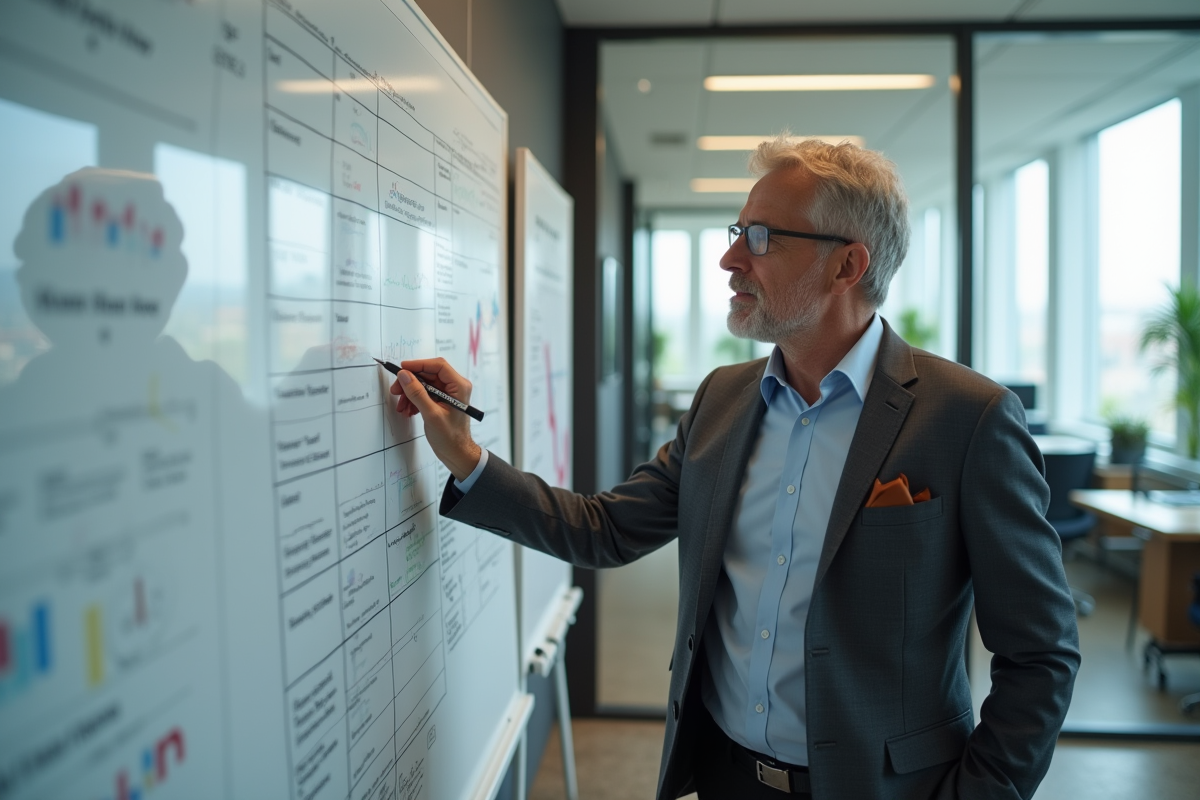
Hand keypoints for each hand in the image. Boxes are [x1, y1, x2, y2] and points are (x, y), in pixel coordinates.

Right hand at [390, 357, 481, 481]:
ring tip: (401, 406)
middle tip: (396, 390)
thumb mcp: (431, 414)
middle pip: (429, 374)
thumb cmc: (451, 437)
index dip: (418, 365)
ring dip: (410, 393)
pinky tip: (408, 410)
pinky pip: (424, 393)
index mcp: (459, 386)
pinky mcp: (441, 401)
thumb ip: (417, 393)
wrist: (456, 453)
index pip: (438, 366)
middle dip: (410, 382)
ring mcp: (448, 394)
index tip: (402, 369)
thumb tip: (405, 376)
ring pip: (424, 384)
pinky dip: (414, 400)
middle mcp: (455, 387)